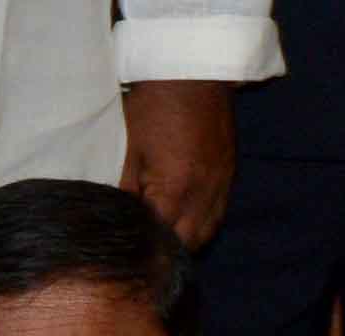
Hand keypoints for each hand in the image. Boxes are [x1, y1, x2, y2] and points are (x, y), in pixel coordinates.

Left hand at [119, 79, 237, 243]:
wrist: (194, 72)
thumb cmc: (153, 107)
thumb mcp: (129, 151)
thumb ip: (123, 191)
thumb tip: (114, 221)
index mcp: (178, 188)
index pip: (159, 239)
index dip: (141, 249)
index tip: (124, 254)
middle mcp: (206, 193)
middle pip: (186, 244)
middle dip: (162, 253)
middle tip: (138, 252)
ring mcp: (222, 184)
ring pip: (206, 233)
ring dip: (183, 242)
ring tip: (158, 242)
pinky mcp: (230, 175)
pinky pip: (217, 215)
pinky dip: (199, 225)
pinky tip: (180, 223)